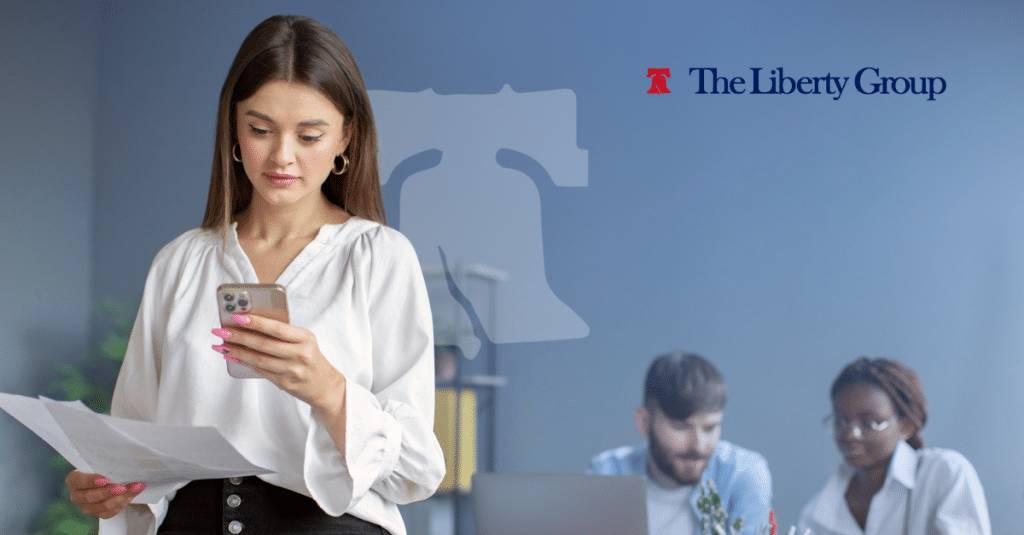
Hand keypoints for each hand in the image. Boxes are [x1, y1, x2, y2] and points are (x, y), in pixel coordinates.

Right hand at [66, 470, 145, 518]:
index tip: (105, 479)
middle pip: (91, 497)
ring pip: (104, 506)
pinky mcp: (98, 514)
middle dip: (109, 492)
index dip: (92, 481)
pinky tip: (134, 493)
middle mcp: (76, 496)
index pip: (80, 481)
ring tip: (135, 487)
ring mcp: (86, 507)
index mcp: (73, 480)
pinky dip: (124, 502)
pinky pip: (111, 512)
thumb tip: (119, 463)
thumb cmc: (98, 467)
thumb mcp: (95, 464)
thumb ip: (102, 465)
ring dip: (122, 497)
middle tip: (122, 487)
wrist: (99, 479)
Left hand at [212, 314, 345, 410]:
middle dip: (239, 336)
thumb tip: (250, 325)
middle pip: (264, 344)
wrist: (325, 385)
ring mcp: (292, 371)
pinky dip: (244, 362)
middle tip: (221, 330)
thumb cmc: (310, 358)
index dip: (255, 322)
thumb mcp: (304, 341)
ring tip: (221, 344)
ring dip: (237, 351)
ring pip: (259, 359)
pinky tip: (232, 356)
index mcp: (305, 338)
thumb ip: (283, 334)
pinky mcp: (284, 383)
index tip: (236, 316)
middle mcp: (300, 354)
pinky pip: (260, 370)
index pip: (277, 328)